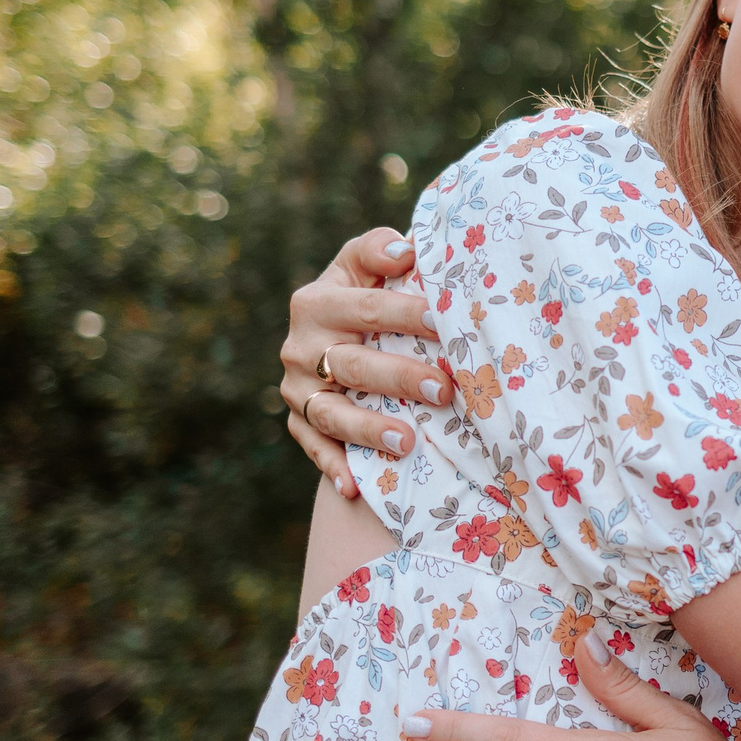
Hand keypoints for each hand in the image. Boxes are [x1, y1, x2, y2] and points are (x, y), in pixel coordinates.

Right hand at [281, 227, 452, 497]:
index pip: (366, 307)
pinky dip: (333, 467)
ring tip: (407, 442)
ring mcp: (296, 389)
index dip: (406, 313)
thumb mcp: (362, 266)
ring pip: (331, 412)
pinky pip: (314, 448)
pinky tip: (354, 488)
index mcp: (316, 301)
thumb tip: (405, 251)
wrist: (331, 336)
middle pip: (352, 364)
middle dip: (398, 376)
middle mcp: (300, 346)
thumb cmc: (363, 296)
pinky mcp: (297, 422)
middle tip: (443, 388)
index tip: (444, 322)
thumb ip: (379, 252)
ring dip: (367, 429)